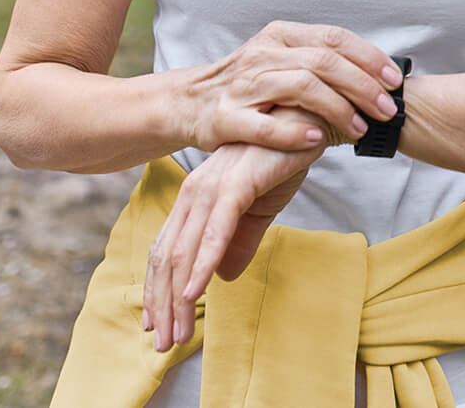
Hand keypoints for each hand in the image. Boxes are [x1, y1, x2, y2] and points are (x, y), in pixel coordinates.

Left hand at [142, 138, 318, 351]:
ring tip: (176, 332)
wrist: (310, 119)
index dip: (157, 291)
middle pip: (167, 257)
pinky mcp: (236, 184)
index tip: (154, 326)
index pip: (166, 251)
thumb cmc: (283, 157)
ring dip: (178, 296)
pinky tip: (195, 293)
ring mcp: (212, 187)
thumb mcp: (260, 208)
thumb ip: (239, 241)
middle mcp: (195, 193)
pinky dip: (201, 264)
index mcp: (196, 198)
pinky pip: (214, 231)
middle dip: (162, 304)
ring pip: (184, 251)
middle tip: (161, 344)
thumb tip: (222, 278)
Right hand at [188, 21, 404, 152]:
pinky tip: (317, 141)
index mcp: (281, 36)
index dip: (369, 59)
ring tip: (361, 128)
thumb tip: (377, 73)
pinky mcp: (225, 117)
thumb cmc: (249, 86)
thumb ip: (320, 62)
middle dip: (363, 87)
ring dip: (337, 109)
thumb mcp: (282, 61)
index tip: (395, 81)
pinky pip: (264, 125)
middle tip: (388, 110)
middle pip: (324, 62)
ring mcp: (243, 85)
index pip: (334, 38)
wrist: (188, 103)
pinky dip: (293, 132)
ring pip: (300, 87)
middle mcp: (263, 54)